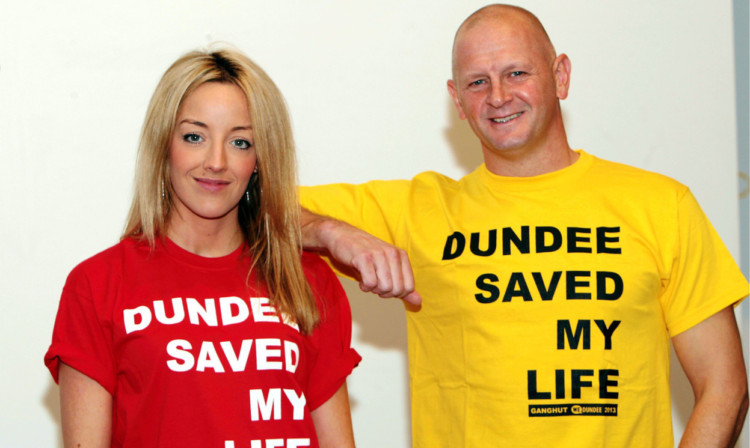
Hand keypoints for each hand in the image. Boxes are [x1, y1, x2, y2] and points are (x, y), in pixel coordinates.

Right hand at [302, 209, 421, 305]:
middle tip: (375, 284)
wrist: (341, 236)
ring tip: (368, 280)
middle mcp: (392, 253)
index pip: (409, 287)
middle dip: (385, 293)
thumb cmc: (365, 254)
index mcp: (401, 255)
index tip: (386, 286)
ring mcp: (378, 255)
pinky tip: (361, 280)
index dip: (396, 293)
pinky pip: (370, 283)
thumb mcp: (387, 269)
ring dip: (374, 289)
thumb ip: (403, 286)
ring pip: (384, 287)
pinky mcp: (363, 258)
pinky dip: (364, 287)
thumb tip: (418, 302)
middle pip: (397, 290)